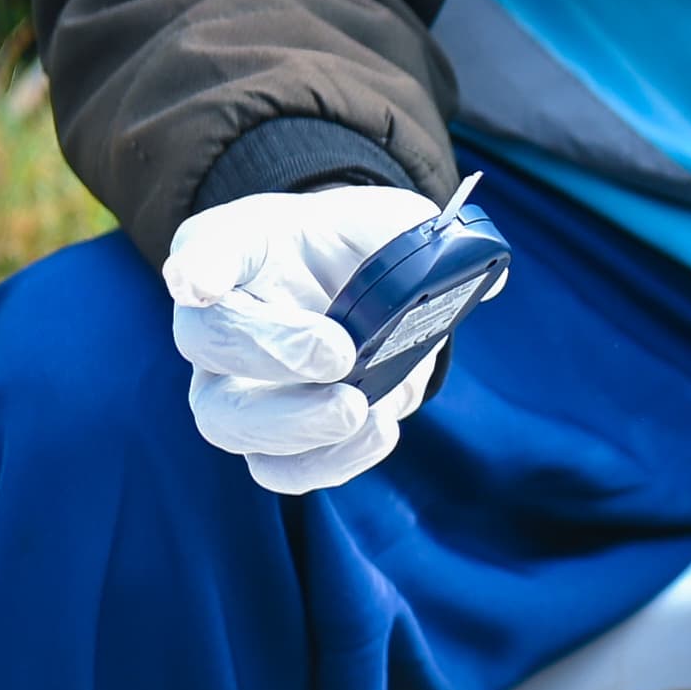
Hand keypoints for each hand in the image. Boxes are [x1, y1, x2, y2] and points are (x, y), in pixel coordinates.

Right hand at [165, 184, 442, 497]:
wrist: (354, 286)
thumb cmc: (362, 246)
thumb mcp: (394, 222)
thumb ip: (429, 242)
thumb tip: (490, 282)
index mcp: (239, 246)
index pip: (204, 248)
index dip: (200, 267)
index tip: (200, 282)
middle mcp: (216, 316)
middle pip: (207, 342)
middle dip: (272, 354)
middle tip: (340, 358)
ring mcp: (231, 382)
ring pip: (229, 420)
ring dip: (294, 426)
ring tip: (359, 409)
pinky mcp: (267, 435)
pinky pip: (276, 467)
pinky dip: (326, 461)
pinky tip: (376, 431)